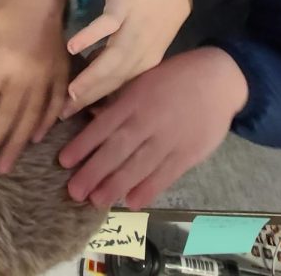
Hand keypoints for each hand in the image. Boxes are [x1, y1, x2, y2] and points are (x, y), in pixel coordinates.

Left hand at [0, 0, 68, 178]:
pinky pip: (55, 105)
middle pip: (4, 119)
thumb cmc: (10, 5)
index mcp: (3, 62)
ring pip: (30, 119)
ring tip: (2, 168)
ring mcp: (47, 77)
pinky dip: (45, 124)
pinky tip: (34, 139)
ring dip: (14, 145)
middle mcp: (26, 75)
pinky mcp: (62, 74)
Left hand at [59, 47, 247, 208]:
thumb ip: (119, 102)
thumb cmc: (172, 78)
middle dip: (94, 172)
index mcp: (134, 100)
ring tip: (97, 201)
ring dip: (116, 185)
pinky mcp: (189, 153)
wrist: (217, 78)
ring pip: (138, 166)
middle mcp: (148, 120)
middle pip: (117, 149)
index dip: (83, 145)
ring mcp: (169, 138)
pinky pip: (165, 175)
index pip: (103, 126)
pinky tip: (132, 201)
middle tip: (73, 192)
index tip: (63, 162)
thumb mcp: (141, 81)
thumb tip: (91, 117)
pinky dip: (148, 189)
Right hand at [63, 0, 191, 117]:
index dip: (93, 102)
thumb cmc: (156, 11)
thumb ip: (118, 56)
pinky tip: (72, 47)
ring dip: (92, 77)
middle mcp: (140, 51)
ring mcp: (132, 29)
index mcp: (144, 62)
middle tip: (64, 112)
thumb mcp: (141, 39)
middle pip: (113, 79)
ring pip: (112, 59)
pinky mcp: (124, 6)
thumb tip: (91, 70)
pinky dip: (90, 37)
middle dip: (88, 98)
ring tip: (71, 91)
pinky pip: (106, 25)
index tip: (69, 115)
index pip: (116, 87)